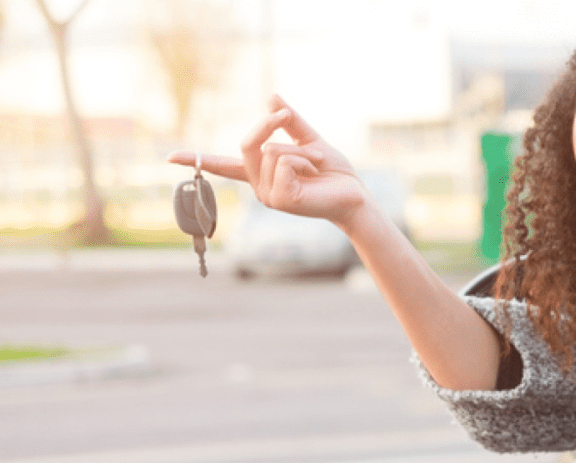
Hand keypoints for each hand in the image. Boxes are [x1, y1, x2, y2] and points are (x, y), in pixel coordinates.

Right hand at [167, 95, 368, 224]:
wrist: (354, 193)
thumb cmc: (333, 172)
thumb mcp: (310, 140)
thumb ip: (289, 121)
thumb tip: (271, 97)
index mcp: (261, 173)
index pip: (223, 165)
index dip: (197, 159)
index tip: (168, 157)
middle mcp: (259, 185)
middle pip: (248, 144)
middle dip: (269, 124)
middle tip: (287, 118)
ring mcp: (268, 196)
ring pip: (271, 151)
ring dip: (300, 151)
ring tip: (315, 166)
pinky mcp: (280, 200)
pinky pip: (284, 163)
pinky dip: (304, 160)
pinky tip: (314, 174)